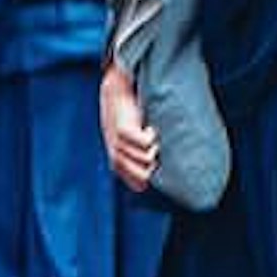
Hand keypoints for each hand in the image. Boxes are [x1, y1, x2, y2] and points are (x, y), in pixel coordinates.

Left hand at [98, 57, 158, 192]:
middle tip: (155, 148)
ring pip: (147, 159)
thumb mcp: (129, 140)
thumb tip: (161, 167)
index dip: (150, 177)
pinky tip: (149, 127)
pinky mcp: (122, 130)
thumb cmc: (128, 116)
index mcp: (117, 163)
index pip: (138, 186)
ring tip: (151, 134)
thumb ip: (139, 156)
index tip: (156, 163)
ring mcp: (117, 144)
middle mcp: (115, 156)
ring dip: (154, 147)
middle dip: (154, 163)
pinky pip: (145, 143)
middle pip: (144, 176)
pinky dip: (151, 136)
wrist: (115, 91)